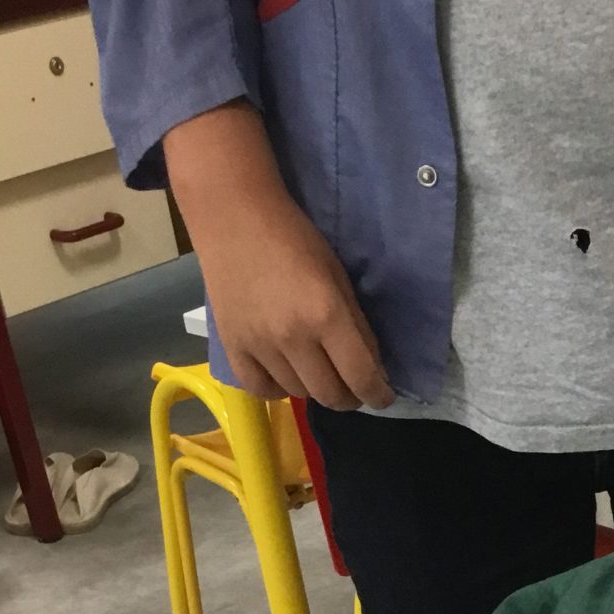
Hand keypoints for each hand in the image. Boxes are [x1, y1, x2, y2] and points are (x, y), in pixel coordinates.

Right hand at [166, 103, 393, 409]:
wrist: (233, 217)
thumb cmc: (294, 239)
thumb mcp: (338, 278)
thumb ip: (357, 327)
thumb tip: (373, 369)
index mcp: (326, 315)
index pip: (361, 377)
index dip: (378, 394)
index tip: (382, 395)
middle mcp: (293, 337)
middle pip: (331, 395)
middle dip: (350, 397)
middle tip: (352, 386)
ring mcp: (259, 345)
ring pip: (298, 393)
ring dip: (314, 388)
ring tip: (316, 369)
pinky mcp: (232, 346)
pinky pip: (260, 390)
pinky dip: (278, 389)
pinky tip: (285, 373)